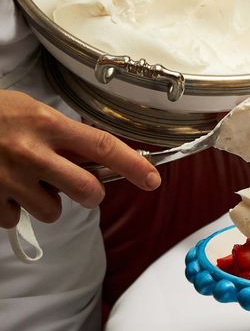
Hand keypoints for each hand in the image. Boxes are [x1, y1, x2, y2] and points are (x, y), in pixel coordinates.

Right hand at [0, 90, 160, 228]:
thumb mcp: (33, 112)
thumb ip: (63, 135)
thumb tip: (97, 158)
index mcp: (47, 124)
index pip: (102, 146)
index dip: (132, 164)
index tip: (152, 179)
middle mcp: (31, 152)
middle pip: (86, 190)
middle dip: (89, 193)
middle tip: (78, 184)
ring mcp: (9, 179)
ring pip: (53, 210)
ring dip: (47, 201)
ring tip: (28, 180)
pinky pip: (16, 218)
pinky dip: (13, 208)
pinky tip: (3, 187)